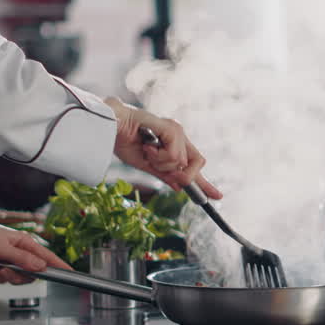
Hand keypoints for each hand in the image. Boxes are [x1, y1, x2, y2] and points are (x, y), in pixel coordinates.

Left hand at [0, 205, 71, 284]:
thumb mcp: (1, 247)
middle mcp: (17, 253)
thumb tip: (41, 267)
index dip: (60, 266)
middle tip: (4, 269)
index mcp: (25, 244)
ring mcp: (4, 262)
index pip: (48, 258)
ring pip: (9, 280)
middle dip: (14, 276)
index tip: (72, 274)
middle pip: (28, 275)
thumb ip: (23, 259)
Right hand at [105, 98, 222, 199]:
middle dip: (183, 175)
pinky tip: (147, 147)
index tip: (217, 196)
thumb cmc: (121, 141)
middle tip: (158, 167)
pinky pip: (174, 156)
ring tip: (146, 151)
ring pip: (182, 163)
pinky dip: (159, 157)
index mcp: (173, 144)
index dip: (205, 183)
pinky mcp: (172, 129)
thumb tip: (180, 187)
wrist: (107, 128)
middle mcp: (179, 136)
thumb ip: (164, 174)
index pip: (194, 165)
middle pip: (198, 163)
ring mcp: (176, 131)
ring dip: (161, 163)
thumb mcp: (146, 165)